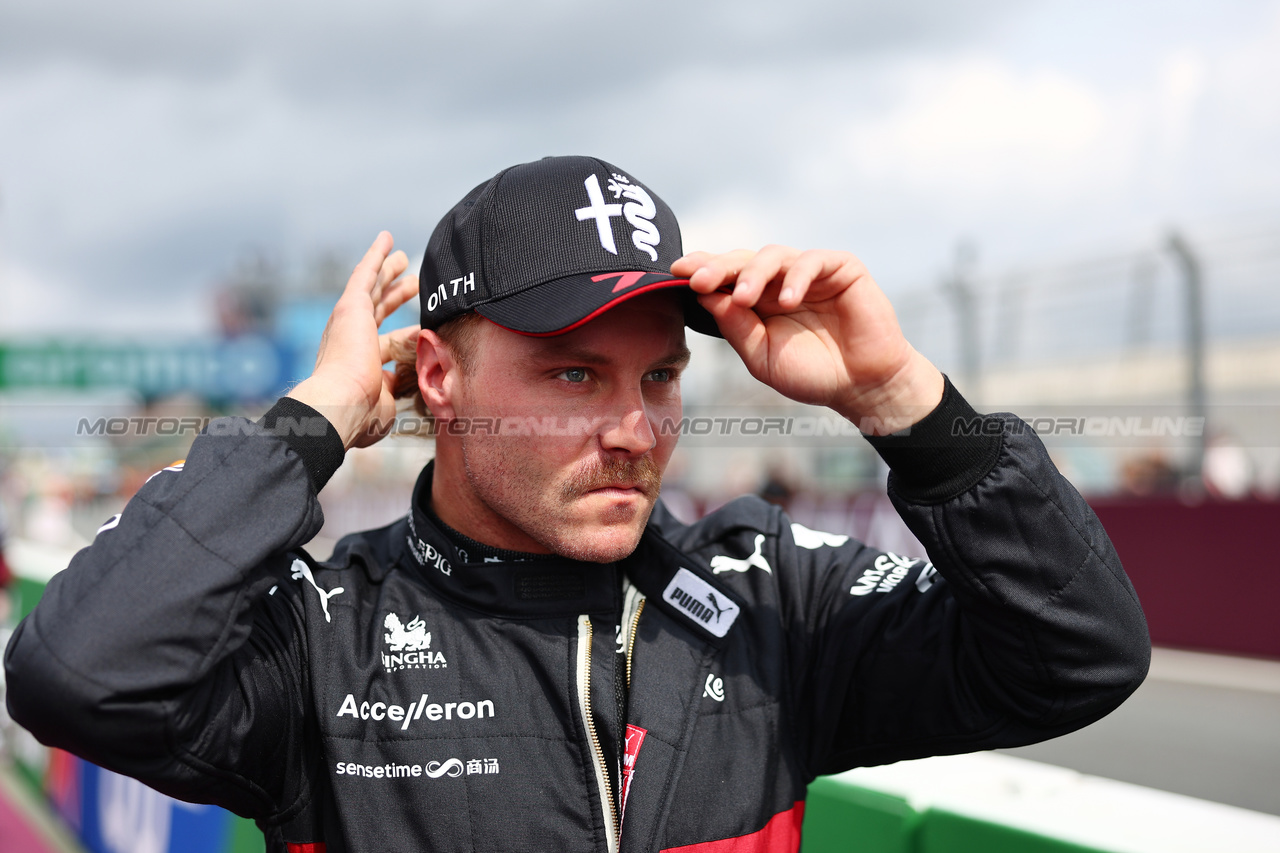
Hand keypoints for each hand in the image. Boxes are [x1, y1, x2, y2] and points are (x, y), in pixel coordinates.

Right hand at [287, 232, 420, 448]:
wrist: (339, 404)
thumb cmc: (361, 415)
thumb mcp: (386, 406)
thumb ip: (398, 397)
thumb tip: (411, 395)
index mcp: (362, 365)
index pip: (390, 345)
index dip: (407, 336)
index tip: (423, 331)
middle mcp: (352, 340)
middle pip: (380, 311)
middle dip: (396, 296)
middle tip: (413, 282)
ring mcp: (350, 321)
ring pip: (373, 289)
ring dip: (388, 271)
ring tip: (403, 257)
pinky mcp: (350, 306)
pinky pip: (365, 274)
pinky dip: (375, 256)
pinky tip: (386, 239)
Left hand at [672, 246, 942, 433]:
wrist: (862, 386)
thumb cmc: (812, 374)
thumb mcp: (762, 357)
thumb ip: (736, 327)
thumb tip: (703, 296)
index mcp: (756, 300)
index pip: (724, 277)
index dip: (701, 270)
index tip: (676, 273)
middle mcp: (779, 281)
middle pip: (742, 260)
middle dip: (718, 268)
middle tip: (698, 280)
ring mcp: (810, 272)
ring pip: (773, 256)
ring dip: (753, 274)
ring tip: (743, 299)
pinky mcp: (841, 268)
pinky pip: (812, 261)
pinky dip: (796, 278)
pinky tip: (786, 300)